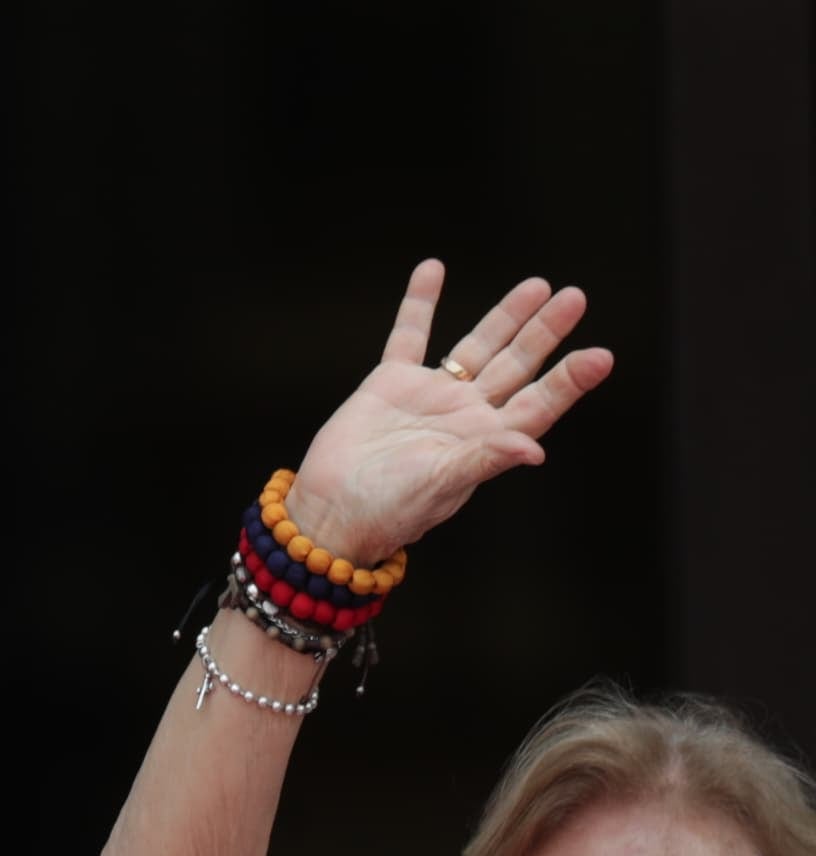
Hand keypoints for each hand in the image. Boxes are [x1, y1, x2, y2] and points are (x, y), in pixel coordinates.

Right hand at [281, 260, 614, 567]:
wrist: (328, 512)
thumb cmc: (386, 510)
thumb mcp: (440, 486)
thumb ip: (485, 460)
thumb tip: (533, 450)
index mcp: (486, 440)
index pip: (538, 403)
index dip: (570, 380)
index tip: (600, 356)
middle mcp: (465, 414)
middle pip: (517, 364)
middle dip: (545, 332)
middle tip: (573, 298)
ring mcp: (430, 396)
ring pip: (476, 347)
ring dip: (505, 316)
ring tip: (537, 286)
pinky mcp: (389, 385)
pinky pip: (409, 337)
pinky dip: (419, 305)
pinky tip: (432, 270)